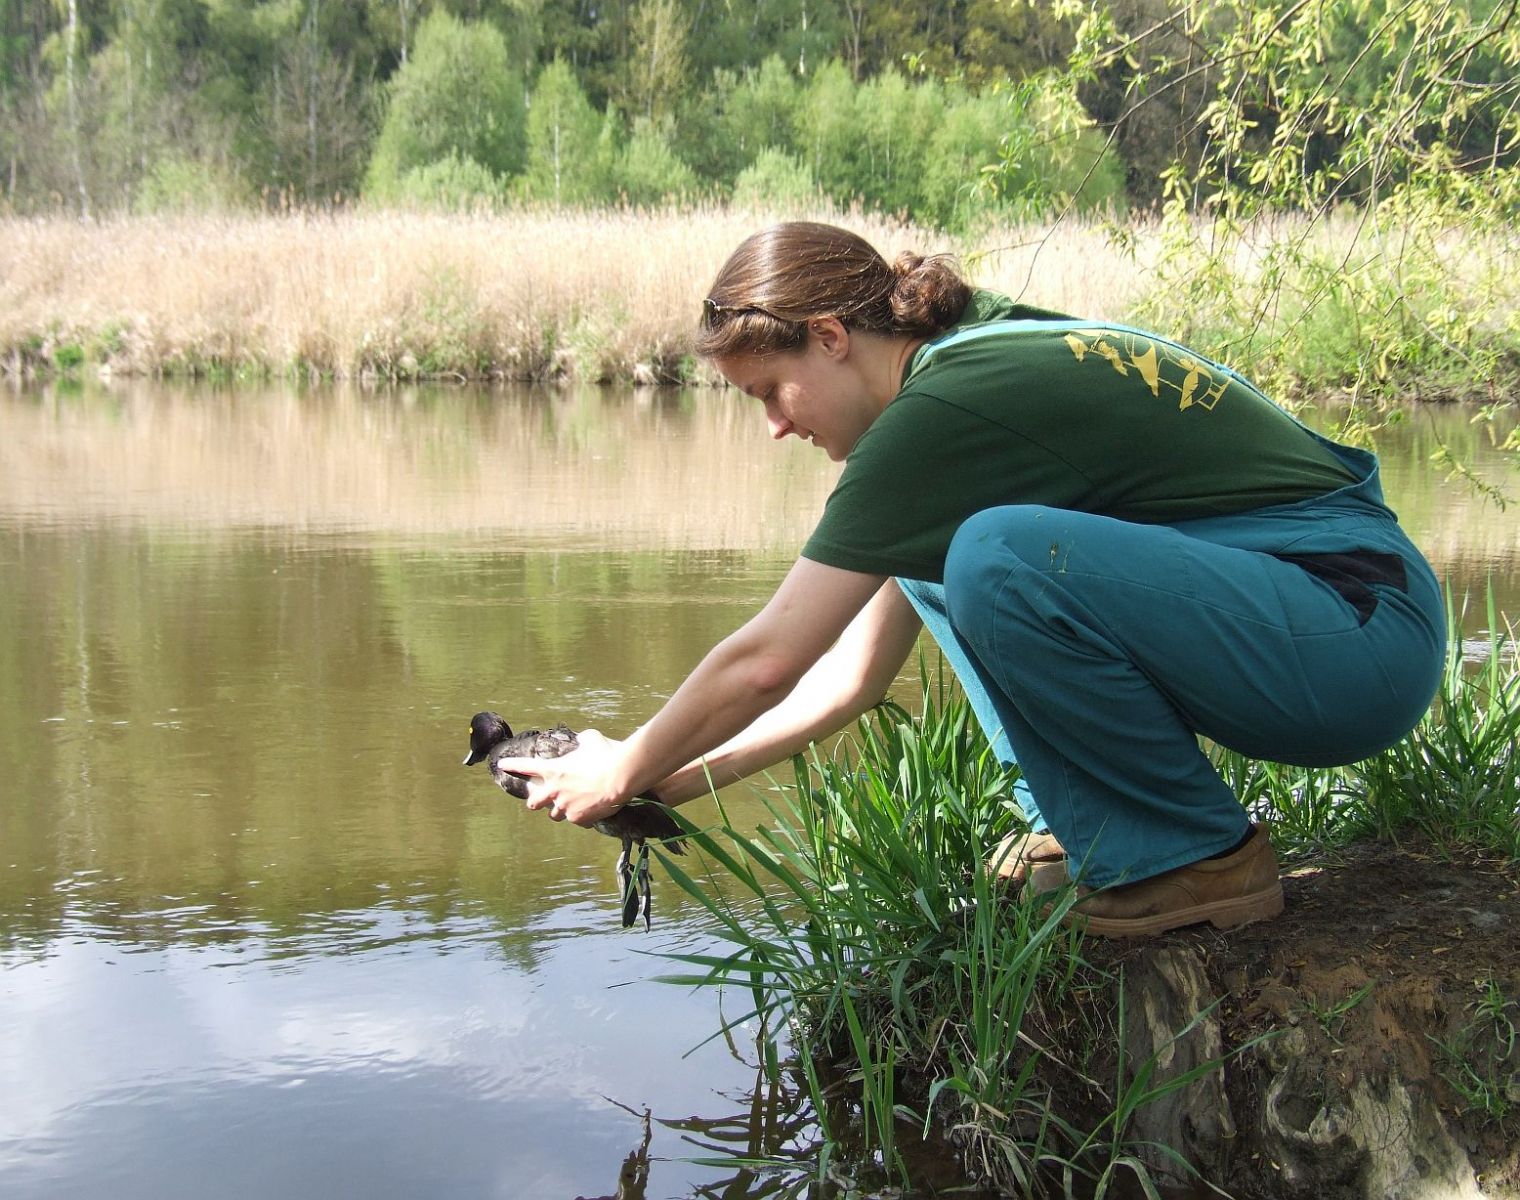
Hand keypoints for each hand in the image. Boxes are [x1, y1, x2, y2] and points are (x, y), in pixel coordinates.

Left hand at [497, 729, 630, 826]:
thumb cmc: (606, 755)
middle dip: (535, 801)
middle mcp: (555, 790)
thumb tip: (583, 740)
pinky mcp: (578, 818)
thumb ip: (582, 740)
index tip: (502, 765)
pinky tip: (589, 811)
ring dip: (559, 810)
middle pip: (534, 802)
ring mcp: (566, 807)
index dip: (512, 765)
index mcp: (554, 770)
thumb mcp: (592, 739)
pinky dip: (580, 816)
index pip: (526, 766)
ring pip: (554, 815)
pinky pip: (576, 820)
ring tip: (569, 806)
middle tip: (540, 799)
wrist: (620, 777)